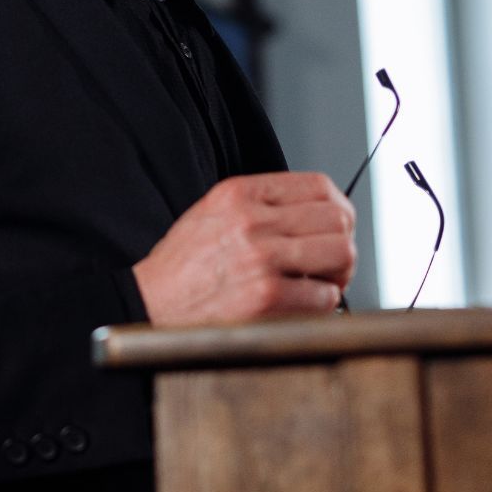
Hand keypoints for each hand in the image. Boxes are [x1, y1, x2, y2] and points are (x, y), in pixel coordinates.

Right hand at [132, 172, 356, 324]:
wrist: (147, 305)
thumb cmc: (181, 267)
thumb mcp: (213, 212)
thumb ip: (260, 205)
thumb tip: (314, 214)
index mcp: (240, 194)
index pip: (318, 185)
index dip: (339, 207)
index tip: (340, 224)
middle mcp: (252, 221)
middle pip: (336, 219)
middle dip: (345, 241)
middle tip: (336, 262)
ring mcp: (261, 259)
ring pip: (339, 253)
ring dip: (340, 273)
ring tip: (324, 283)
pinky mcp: (265, 298)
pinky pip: (323, 296)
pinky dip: (324, 303)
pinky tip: (304, 305)